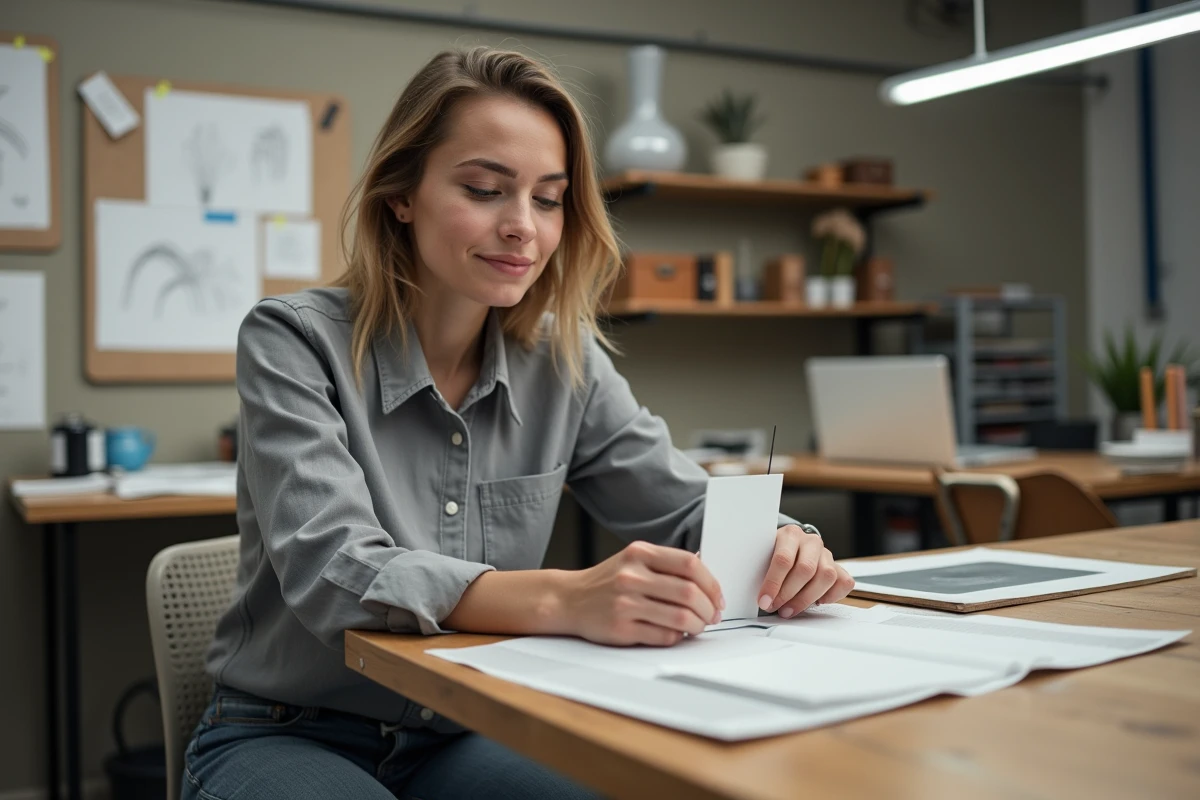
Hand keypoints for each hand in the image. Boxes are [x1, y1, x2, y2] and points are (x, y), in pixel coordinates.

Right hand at [562, 541, 725, 646]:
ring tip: (696, 626)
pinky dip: (677, 637)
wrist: (568, 599)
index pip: (690, 564)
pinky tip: (675, 633)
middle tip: (712, 616)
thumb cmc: (608, 581)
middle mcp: (631, 575)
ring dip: (697, 626)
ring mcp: (625, 602)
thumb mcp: (634, 560)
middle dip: (708, 609)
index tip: (717, 597)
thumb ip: (666, 564)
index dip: (711, 583)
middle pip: (689, 592)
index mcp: (639, 553)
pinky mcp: (621, 628)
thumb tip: (707, 578)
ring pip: (680, 618)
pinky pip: (664, 636)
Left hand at [758, 524, 853, 617]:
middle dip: (789, 594)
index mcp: (790, 534)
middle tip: (775, 608)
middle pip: (806, 569)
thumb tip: (753, 594)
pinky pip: (844, 582)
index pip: (783, 559)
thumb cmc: (771, 555)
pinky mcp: (838, 567)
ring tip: (789, 610)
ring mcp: (827, 554)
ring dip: (807, 599)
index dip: (773, 583)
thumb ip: (759, 569)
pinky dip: (832, 596)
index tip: (764, 601)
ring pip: (826, 576)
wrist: (788, 547)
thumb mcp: (761, 556)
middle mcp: (811, 542)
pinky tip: (816, 602)